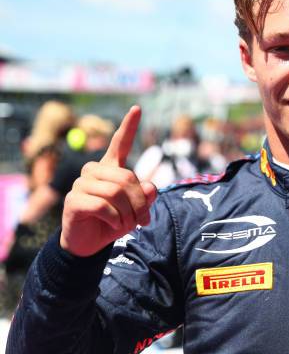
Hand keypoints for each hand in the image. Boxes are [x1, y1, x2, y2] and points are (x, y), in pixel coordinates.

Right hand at [60, 106, 156, 256]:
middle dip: (140, 202)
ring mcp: (81, 184)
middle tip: (143, 220)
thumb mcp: (135, 211)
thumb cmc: (113, 222)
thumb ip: (146, 197)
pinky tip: (113, 226)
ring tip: (128, 225)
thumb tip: (151, 187)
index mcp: (110, 168)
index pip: (119, 143)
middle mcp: (94, 172)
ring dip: (129, 213)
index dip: (129, 126)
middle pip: (127, 177)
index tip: (137, 108)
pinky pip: (103, 206)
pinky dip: (115, 220)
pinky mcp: (73, 201)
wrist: (89, 244)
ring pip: (116, 192)